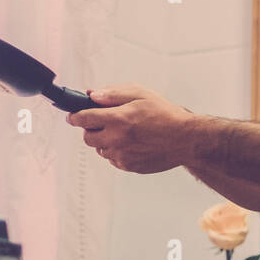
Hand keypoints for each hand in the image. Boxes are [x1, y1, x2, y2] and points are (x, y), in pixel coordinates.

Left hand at [66, 84, 197, 173]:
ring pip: (100, 149)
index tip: (73, 115)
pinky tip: (133, 143)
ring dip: (105, 140)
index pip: (83, 118)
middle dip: (91, 128)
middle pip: (87, 137)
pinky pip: (112, 159)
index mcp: (119, 118)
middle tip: (103, 122)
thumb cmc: (167, 115)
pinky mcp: (128, 166)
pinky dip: (117, 151)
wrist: (186, 140)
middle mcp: (117, 138)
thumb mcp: (142, 94)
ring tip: (124, 133)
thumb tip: (93, 95)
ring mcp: (122, 155)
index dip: (75, 115)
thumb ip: (114, 93)